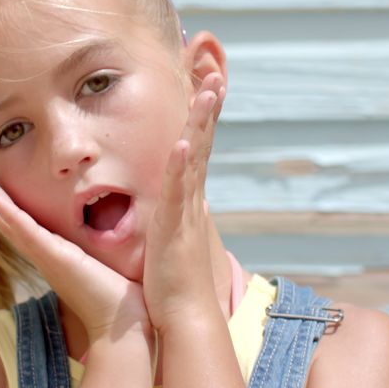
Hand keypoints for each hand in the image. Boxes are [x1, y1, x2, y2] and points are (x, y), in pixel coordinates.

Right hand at [0, 164, 151, 343]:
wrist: (122, 328)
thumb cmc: (118, 302)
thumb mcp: (104, 267)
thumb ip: (97, 256)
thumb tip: (108, 248)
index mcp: (53, 254)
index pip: (21, 223)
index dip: (2, 203)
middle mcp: (43, 255)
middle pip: (6, 219)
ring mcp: (45, 256)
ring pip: (8, 221)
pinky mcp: (54, 257)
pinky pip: (25, 231)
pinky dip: (6, 214)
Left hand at [142, 72, 225, 331]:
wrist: (184, 314)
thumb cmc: (173, 279)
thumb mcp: (173, 235)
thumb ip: (179, 213)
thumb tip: (188, 198)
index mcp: (186, 198)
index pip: (195, 147)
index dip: (200, 117)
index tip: (205, 84)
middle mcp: (190, 198)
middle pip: (201, 142)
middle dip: (208, 107)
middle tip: (215, 73)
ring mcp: (185, 211)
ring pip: (194, 157)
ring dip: (201, 123)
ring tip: (208, 90)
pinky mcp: (174, 227)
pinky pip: (177, 191)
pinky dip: (180, 165)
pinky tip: (181, 141)